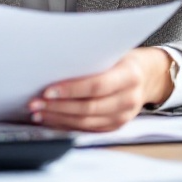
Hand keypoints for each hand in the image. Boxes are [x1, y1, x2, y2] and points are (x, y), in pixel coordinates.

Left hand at [27, 47, 175, 131]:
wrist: (146, 76)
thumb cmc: (123, 59)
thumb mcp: (113, 52)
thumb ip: (91, 59)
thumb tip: (53, 64)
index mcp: (129, 76)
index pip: (97, 86)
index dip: (71, 90)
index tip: (47, 90)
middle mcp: (129, 99)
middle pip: (89, 107)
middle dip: (58, 106)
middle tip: (35, 103)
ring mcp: (123, 116)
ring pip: (86, 122)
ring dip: (58, 118)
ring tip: (38, 112)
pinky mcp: (115, 126)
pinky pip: (87, 129)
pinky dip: (66, 125)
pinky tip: (51, 119)